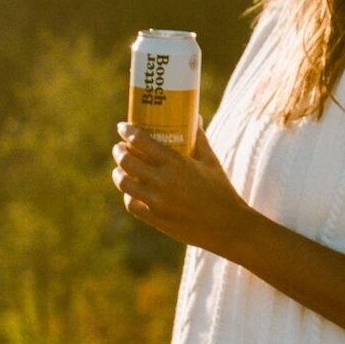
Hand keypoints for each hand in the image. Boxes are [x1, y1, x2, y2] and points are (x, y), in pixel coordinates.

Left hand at [112, 124, 250, 251]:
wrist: (226, 226)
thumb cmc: (221, 190)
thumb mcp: (211, 161)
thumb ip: (199, 139)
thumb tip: (195, 117)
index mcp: (176, 163)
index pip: (141, 141)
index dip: (127, 132)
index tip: (122, 127)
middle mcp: (163, 181)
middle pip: (127, 161)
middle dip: (119, 151)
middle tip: (119, 147)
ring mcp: (157, 202)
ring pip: (124, 183)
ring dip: (118, 173)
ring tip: (120, 169)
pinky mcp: (155, 219)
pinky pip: (131, 204)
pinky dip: (128, 195)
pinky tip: (131, 191)